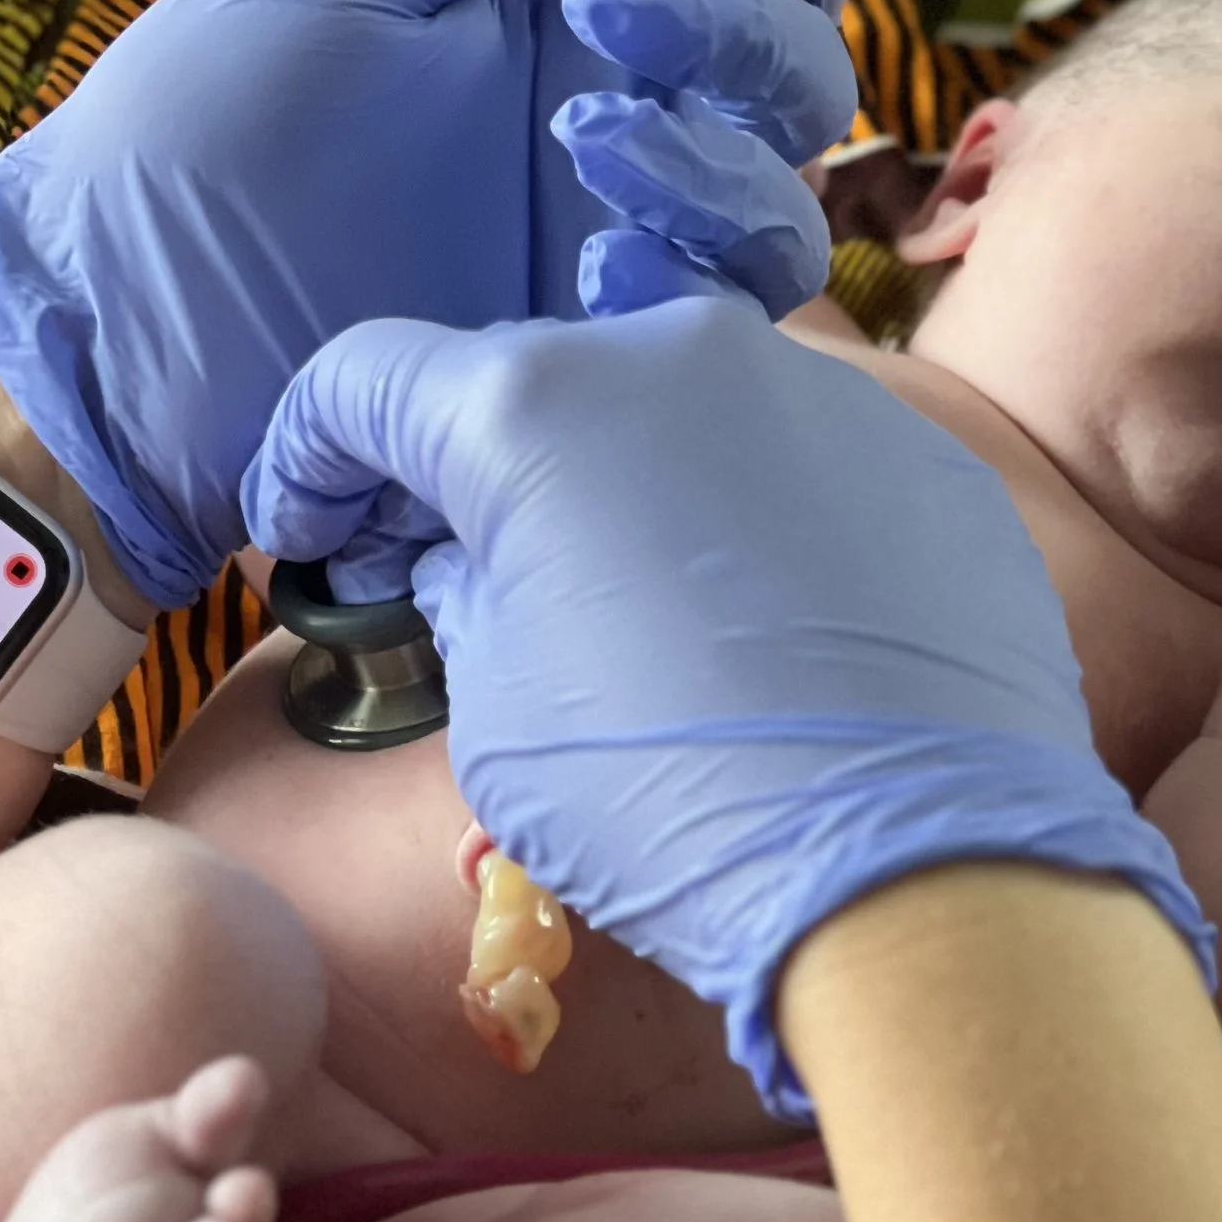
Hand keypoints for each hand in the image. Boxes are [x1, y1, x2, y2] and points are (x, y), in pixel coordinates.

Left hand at [0, 0, 855, 609]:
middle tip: (603, 17)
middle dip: (735, 32)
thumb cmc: (198, 122)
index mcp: (562, 16)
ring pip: (775, 214)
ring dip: (717, 162)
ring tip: (587, 149)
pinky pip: (709, 335)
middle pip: (791, 82)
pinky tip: (596, 267)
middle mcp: (610, 136)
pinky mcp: (585, 379)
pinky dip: (688, 283)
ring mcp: (603, 266)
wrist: (114, 327)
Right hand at [241, 300, 1214, 1116]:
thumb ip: (466, 595)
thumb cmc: (668, 802)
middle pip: (530, 383)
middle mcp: (674, 355)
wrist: (914, 867)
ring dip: (628, 489)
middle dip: (477, 470)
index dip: (310, 455)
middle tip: (456, 570)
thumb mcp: (497, 713)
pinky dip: (751, 524)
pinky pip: (794, 467)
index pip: (369, 379)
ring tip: (633, 610)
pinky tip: (761, 631)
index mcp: (529, 406)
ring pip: (675, 417)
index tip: (305, 529)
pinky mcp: (915, 459)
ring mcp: (813, 393)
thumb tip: (481, 561)